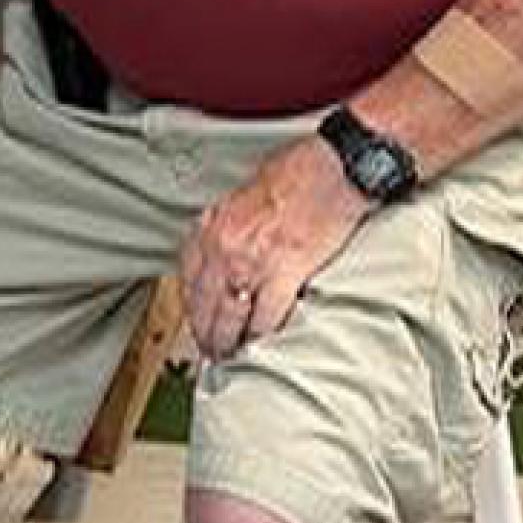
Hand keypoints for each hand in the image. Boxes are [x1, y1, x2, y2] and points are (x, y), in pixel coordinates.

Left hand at [182, 138, 371, 362]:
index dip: (192, 310)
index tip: (197, 322)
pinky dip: (263, 334)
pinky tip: (264, 341)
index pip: (188, 282)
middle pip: (203, 307)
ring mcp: (252, 262)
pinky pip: (266, 319)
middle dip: (206, 335)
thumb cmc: (297, 174)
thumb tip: (221, 255)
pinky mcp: (285, 274)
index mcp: (212, 227)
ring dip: (230, 343)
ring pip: (229, 320)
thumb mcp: (243, 196)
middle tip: (212, 351)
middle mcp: (224, 247)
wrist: (334, 168)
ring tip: (233, 354)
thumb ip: (227, 227)